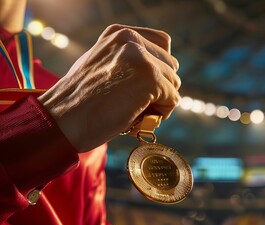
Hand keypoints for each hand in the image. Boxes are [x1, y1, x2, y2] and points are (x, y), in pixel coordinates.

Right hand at [38, 24, 180, 151]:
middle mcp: (132, 40)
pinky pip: (173, 99)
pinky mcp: (150, 79)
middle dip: (160, 86)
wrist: (60, 120)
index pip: (162, 44)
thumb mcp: (101, 65)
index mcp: (120, 34)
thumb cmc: (79, 101)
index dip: (159, 68)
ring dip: (161, 101)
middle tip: (139, 103)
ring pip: (173, 83)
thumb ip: (126, 60)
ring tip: (136, 111)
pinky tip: (140, 118)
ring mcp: (142, 59)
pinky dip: (162, 112)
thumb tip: (155, 69)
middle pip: (171, 65)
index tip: (144, 86)